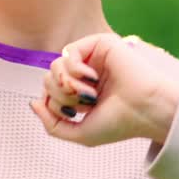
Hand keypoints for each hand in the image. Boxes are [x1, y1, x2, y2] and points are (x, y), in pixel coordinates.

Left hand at [29, 30, 178, 147]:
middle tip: (85, 103)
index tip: (74, 114)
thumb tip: (33, 102)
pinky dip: (75, 69)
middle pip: (48, 79)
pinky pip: (69, 52)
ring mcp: (92, 59)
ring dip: (67, 85)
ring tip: (89, 93)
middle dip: (60, 95)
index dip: (53, 104)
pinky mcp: (100, 45)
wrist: (145, 110)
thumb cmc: (118, 123)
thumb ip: (51, 124)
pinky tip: (92, 78)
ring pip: (55, 66)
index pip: (49, 92)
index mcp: (81, 93)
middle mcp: (85, 74)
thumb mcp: (79, 134)